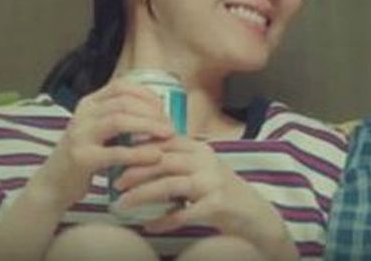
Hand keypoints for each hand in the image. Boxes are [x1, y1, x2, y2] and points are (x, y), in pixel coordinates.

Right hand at [31, 80, 174, 210]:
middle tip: (170, 125)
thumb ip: (122, 118)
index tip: (163, 107)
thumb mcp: (100, 131)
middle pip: (123, 102)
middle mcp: (82, 115)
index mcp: (88, 104)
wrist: (53, 185)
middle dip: (152, 111)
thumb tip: (162, 111)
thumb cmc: (86, 156)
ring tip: (168, 135)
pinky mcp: (81, 159)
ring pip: (119, 121)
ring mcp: (79, 136)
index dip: (146, 94)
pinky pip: (116, 152)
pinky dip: (139, 153)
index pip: (121, 87)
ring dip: (149, 126)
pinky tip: (156, 156)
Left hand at [113, 136, 292, 249]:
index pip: (166, 142)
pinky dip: (164, 220)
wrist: (255, 214)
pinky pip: (184, 213)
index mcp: (201, 150)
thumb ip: (178, 163)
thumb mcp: (202, 170)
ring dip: (143, 195)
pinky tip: (149, 226)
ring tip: (122, 204)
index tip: (117, 156)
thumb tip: (140, 161)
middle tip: (115, 182)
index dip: (140, 148)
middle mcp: (207, 162)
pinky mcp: (217, 205)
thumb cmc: (222, 192)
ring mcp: (213, 183)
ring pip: (170, 184)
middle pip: (164, 161)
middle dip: (136, 171)